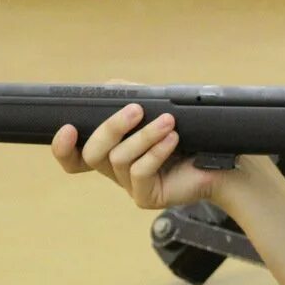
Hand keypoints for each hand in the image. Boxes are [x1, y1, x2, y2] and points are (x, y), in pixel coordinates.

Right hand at [52, 103, 223, 209]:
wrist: (222, 163)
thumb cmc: (188, 135)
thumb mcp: (156, 108)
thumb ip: (129, 96)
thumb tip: (108, 87)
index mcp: (111, 151)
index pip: (74, 156)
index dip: (62, 147)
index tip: (68, 128)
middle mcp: (115, 170)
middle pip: (92, 153)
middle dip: (111, 128)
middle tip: (135, 110)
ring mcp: (130, 185)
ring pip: (119, 159)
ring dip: (144, 136)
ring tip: (168, 122)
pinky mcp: (147, 196)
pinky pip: (140, 173)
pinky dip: (155, 152)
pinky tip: (172, 139)